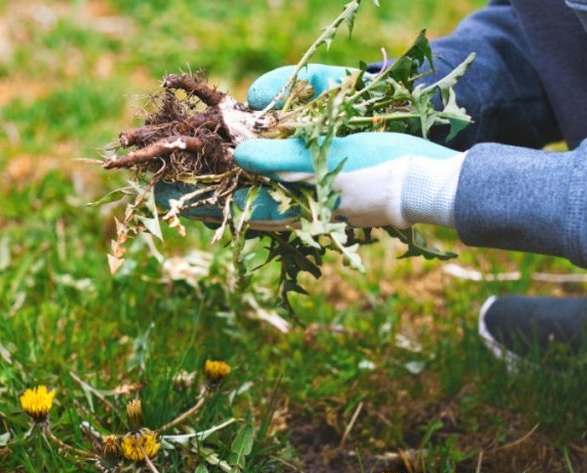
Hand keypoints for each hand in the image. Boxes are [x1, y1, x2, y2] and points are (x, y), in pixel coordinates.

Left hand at [154, 64, 465, 230]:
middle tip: (165, 177)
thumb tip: (239, 152)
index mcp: (288, 205)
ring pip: (251, 187)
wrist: (429, 182)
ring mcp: (305, 193)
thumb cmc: (380, 172)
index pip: (227, 204)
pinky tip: (244, 158)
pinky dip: (256, 169)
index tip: (158, 188)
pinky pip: (277, 177)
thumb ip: (280, 158)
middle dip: (201, 186)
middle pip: (232, 197)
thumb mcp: (326, 161)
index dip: (192, 196)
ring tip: (194, 168)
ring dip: (224, 177)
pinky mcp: (322, 180)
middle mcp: (290, 201)